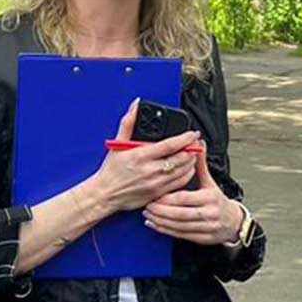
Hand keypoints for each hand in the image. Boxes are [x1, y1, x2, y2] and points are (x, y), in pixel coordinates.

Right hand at [85, 99, 199, 214]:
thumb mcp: (118, 144)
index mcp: (141, 156)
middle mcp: (150, 170)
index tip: (192, 133)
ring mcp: (155, 183)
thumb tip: (136, 106)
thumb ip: (128, 123)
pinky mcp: (158, 193)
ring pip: (183, 171)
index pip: (170, 145)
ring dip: (192, 161)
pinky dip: (187, 175)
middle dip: (192, 149)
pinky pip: (179, 184)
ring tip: (193, 154)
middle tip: (196, 143)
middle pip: (181, 158)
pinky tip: (187, 169)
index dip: (185, 138)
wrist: (105, 194)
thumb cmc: (111, 171)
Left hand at [144, 146, 243, 245]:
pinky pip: (180, 235)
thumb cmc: (218, 200)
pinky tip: (155, 224)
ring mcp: (206, 228)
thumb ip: (200, 164)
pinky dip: (165, 230)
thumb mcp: (210, 182)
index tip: (155, 195)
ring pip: (178, 226)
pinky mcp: (202, 239)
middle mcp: (209, 213)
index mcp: (210, 197)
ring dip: (160, 221)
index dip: (168, 198)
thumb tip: (197, 144)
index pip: (184, 198)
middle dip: (161, 211)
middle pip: (180, 214)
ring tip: (147, 214)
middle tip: (147, 205)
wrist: (233, 222)